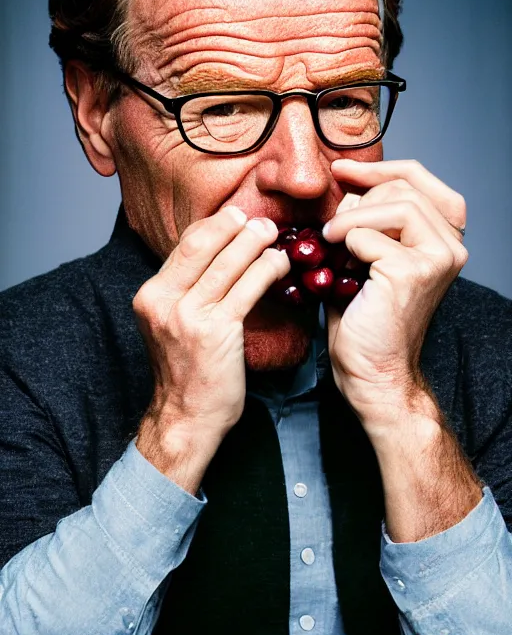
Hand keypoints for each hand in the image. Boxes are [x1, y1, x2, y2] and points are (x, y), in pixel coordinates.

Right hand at [133, 206, 289, 491]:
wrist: (185, 417)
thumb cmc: (186, 372)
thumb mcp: (172, 325)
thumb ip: (186, 292)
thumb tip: (218, 257)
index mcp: (151, 295)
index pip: (184, 245)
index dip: (214, 225)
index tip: (236, 217)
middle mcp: (164, 300)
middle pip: (203, 244)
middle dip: (235, 225)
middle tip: (260, 220)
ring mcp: (188, 315)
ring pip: (228, 262)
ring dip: (255, 241)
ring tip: (273, 235)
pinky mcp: (216, 331)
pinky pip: (248, 287)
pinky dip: (267, 269)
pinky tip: (279, 265)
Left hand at [323, 159, 467, 428]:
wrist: (372, 372)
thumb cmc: (367, 322)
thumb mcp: (367, 262)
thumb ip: (367, 225)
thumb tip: (347, 191)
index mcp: (441, 239)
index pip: (419, 180)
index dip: (379, 168)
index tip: (342, 170)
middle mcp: (449, 246)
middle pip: (405, 186)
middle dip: (359, 198)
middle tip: (331, 227)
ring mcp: (437, 258)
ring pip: (395, 203)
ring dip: (351, 219)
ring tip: (330, 242)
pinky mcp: (413, 272)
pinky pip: (369, 237)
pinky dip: (346, 245)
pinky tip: (338, 267)